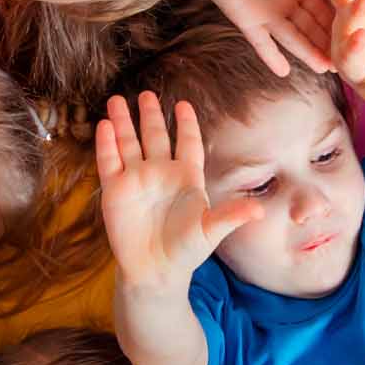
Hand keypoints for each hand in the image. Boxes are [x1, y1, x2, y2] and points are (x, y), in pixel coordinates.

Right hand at [96, 93, 264, 290]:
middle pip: (155, 136)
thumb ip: (232, 216)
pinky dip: (106, 143)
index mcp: (187, 177)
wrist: (156, 271)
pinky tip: (105, 125)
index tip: (184, 104)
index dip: (186, 124)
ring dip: (123, 122)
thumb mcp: (212, 231)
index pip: (187, 143)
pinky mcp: (115, 191)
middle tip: (146, 93)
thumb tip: (259, 211)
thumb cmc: (187, 250)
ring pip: (129, 143)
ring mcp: (136, 180)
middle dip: (150, 115)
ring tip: (117, 100)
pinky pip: (109, 162)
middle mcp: (160, 173)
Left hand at [183, 0, 343, 76]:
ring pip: (295, 37)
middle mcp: (288, 0)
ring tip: (331, 69)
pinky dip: (272, 57)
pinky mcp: (247, 20)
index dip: (347, 9)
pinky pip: (261, 43)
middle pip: (317, 24)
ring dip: (311, 53)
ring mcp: (268, 13)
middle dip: (336, 39)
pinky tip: (284, 71)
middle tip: (359, 53)